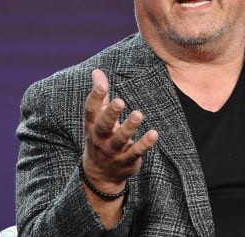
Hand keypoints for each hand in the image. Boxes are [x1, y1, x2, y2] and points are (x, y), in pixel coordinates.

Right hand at [82, 69, 158, 192]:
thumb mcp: (97, 118)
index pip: (91, 110)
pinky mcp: (126, 161)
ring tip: (138, 114)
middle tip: (120, 101)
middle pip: (103, 126)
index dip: (95, 97)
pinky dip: (144, 144)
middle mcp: (100, 138)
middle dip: (111, 114)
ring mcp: (112, 151)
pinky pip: (135, 152)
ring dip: (129, 128)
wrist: (100, 174)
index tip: (102, 84)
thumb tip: (97, 71)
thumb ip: (101, 95)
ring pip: (120, 139)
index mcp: (92, 126)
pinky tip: (154, 134)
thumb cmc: (101, 137)